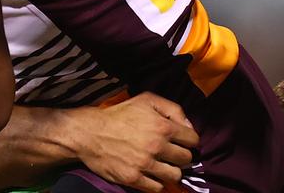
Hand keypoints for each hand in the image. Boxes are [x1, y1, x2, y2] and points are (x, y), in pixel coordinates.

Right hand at [70, 93, 199, 192]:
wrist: (91, 133)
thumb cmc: (120, 114)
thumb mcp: (147, 100)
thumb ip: (173, 109)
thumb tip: (190, 127)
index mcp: (163, 126)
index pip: (193, 140)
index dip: (189, 140)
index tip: (182, 142)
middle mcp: (157, 146)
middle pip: (186, 159)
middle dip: (181, 156)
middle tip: (171, 154)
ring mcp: (145, 164)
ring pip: (174, 176)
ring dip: (171, 171)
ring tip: (162, 166)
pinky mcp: (133, 179)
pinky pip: (157, 188)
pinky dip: (156, 182)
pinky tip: (150, 174)